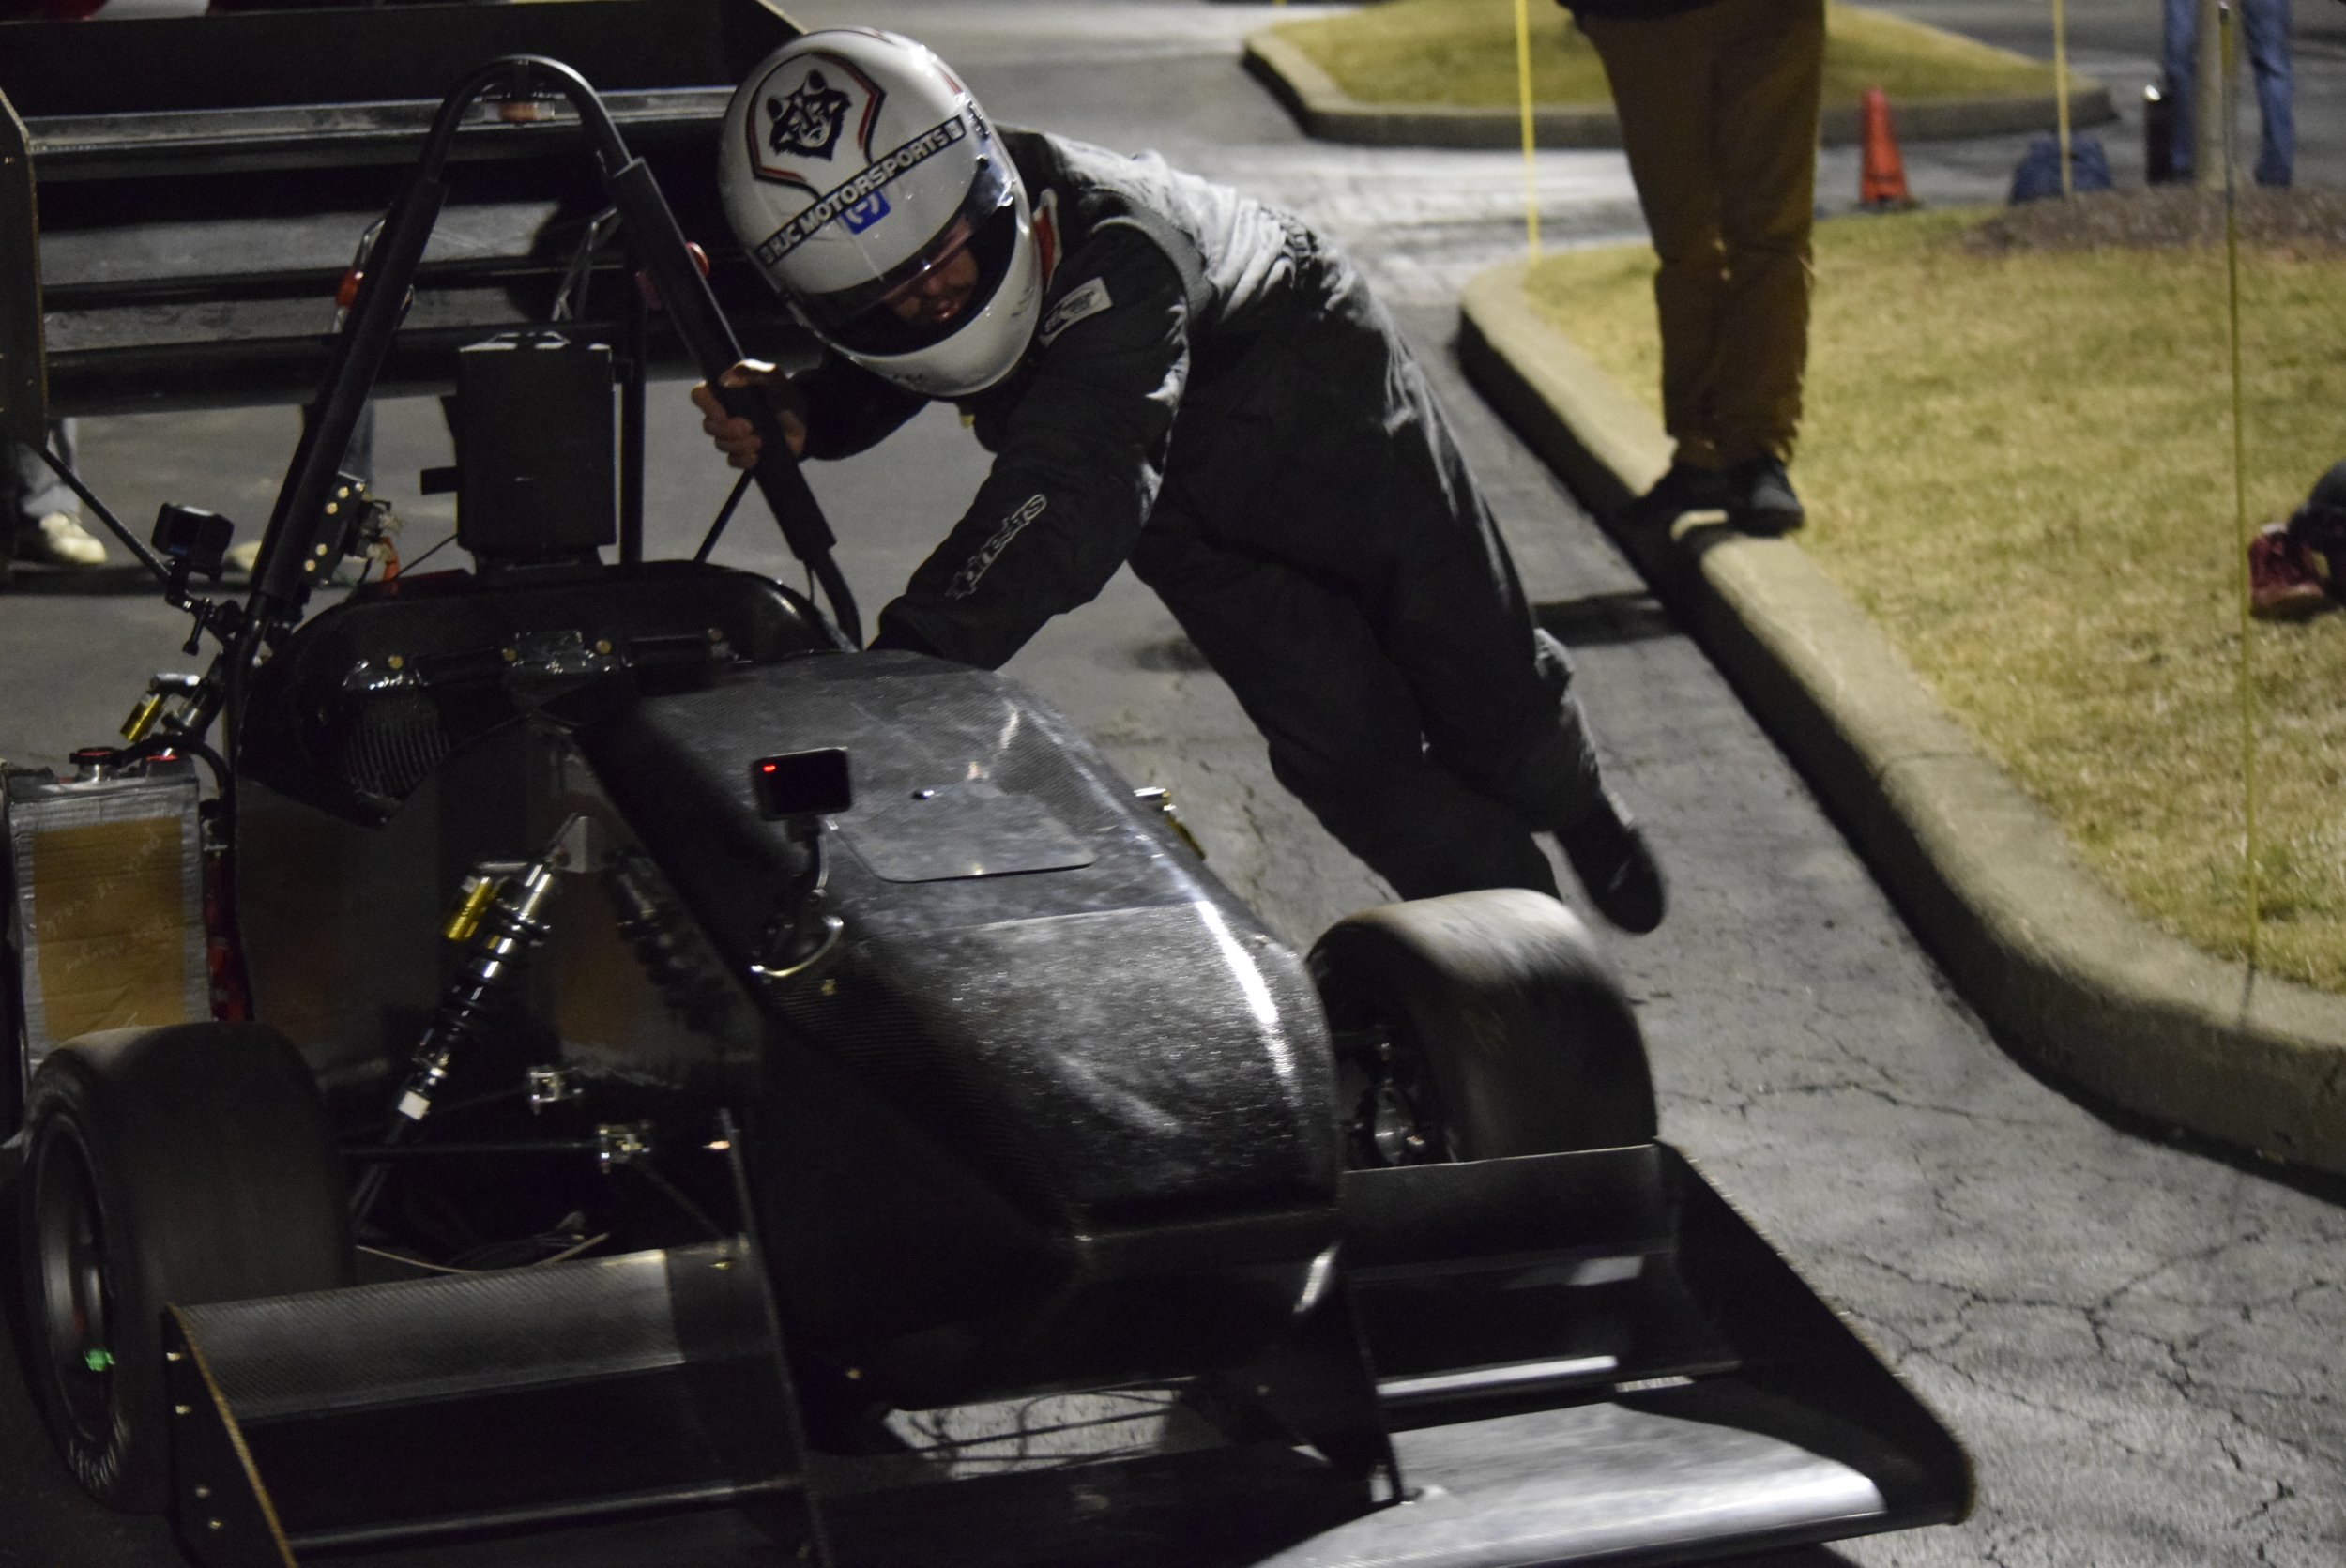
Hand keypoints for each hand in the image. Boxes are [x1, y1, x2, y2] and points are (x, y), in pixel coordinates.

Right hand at [689, 360, 808, 469]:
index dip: (705, 405)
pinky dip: (743, 459)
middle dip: (727, 429)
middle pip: (709, 425)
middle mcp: (724, 414)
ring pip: (721, 444)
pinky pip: (733, 460)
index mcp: (724, 392)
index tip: (722, 412)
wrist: (803, 418)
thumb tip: (725, 379)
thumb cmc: (783, 392)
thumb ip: (750, 370)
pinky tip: (756, 456)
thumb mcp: (772, 376)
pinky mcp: (743, 452)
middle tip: (748, 426)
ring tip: (759, 440)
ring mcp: (732, 435)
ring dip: (739, 445)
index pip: (700, 396)